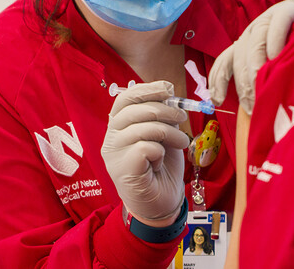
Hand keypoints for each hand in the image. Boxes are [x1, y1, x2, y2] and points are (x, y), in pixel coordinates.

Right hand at [101, 80, 188, 223]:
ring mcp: (114, 155)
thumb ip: (162, 115)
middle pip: (134, 110)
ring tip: (181, 142)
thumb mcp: (164, 134)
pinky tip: (160, 161)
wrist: (162, 204)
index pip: (125, 99)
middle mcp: (110, 139)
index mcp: (118, 127)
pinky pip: (145, 147)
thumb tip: (168, 90)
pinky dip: (160, 151)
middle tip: (182, 119)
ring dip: (169, 132)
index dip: (146, 89)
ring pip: (142, 127)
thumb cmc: (161, 168)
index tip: (168, 89)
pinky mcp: (123, 169)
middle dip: (164, 110)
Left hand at [208, 0, 293, 113]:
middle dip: (243, 83)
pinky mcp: (289, 9)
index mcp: (248, 42)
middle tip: (252, 106)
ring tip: (261, 87)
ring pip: (254, 41)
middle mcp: (254, 29)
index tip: (217, 100)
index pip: (226, 60)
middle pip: (239, 55)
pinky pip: (277, 23)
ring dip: (255, 66)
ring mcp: (270, 17)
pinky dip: (275, 40)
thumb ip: (269, 78)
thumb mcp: (283, 64)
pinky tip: (277, 57)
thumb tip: (256, 110)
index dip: (218, 79)